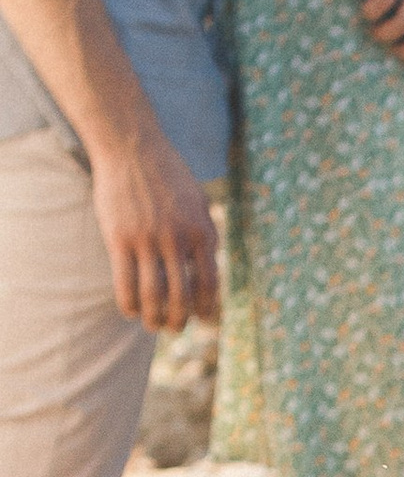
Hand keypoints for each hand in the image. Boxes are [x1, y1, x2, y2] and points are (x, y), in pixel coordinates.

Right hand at [90, 115, 218, 329]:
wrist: (132, 147)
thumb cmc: (168, 177)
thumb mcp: (199, 202)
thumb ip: (207, 234)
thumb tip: (211, 270)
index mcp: (202, 231)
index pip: (210, 283)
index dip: (207, 308)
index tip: (203, 321)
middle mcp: (177, 238)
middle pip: (182, 296)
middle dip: (180, 320)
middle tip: (175, 329)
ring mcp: (147, 239)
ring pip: (153, 294)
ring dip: (154, 318)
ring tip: (152, 326)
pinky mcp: (119, 237)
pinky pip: (124, 282)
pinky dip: (129, 303)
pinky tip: (130, 311)